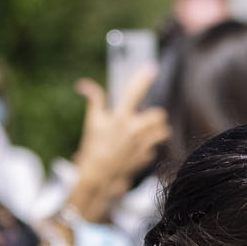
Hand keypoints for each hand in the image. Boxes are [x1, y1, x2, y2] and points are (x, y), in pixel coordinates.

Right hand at [65, 66, 168, 222]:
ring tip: (147, 133)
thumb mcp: (91, 123)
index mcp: (120, 118)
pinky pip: (153, 150)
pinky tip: (137, 152)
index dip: (143, 78)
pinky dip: (147, 150)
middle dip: (156, 115)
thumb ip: (94, 102)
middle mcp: (135, 130)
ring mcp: (142, 145)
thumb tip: (83, 84)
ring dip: (158, 131)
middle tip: (148, 118)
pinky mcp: (145, 158)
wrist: (97, 178)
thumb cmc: (92, 148)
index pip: (134, 92)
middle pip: (159, 114)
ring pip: (163, 132)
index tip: (151, 68)